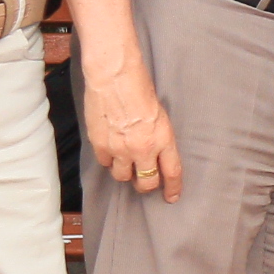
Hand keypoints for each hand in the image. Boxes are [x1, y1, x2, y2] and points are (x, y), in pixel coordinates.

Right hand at [84, 60, 182, 200]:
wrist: (114, 77)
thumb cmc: (139, 88)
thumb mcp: (159, 114)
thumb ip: (158, 137)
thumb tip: (154, 152)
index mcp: (163, 139)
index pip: (171, 172)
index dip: (172, 188)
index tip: (171, 196)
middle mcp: (143, 149)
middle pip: (147, 182)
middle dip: (147, 185)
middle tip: (144, 181)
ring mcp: (120, 149)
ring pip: (123, 177)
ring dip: (125, 172)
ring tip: (125, 161)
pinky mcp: (100, 145)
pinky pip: (105, 163)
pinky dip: (108, 159)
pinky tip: (110, 148)